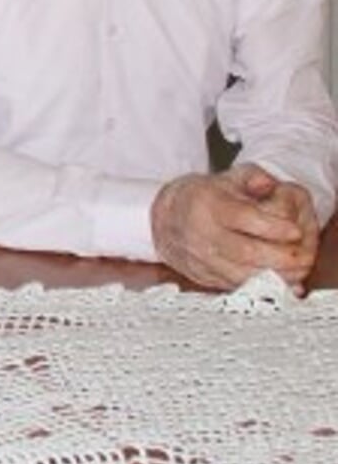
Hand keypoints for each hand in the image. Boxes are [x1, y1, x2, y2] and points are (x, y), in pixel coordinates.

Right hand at [150, 165, 317, 291]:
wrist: (163, 216)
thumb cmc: (200, 197)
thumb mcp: (224, 178)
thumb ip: (252, 177)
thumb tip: (269, 184)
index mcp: (206, 203)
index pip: (243, 217)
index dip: (273, 227)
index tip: (294, 231)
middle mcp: (199, 231)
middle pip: (244, 251)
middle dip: (278, 257)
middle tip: (300, 256)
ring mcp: (198, 256)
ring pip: (238, 273)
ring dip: (270, 276)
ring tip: (291, 271)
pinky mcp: (199, 274)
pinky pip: (231, 284)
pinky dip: (255, 286)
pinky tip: (272, 280)